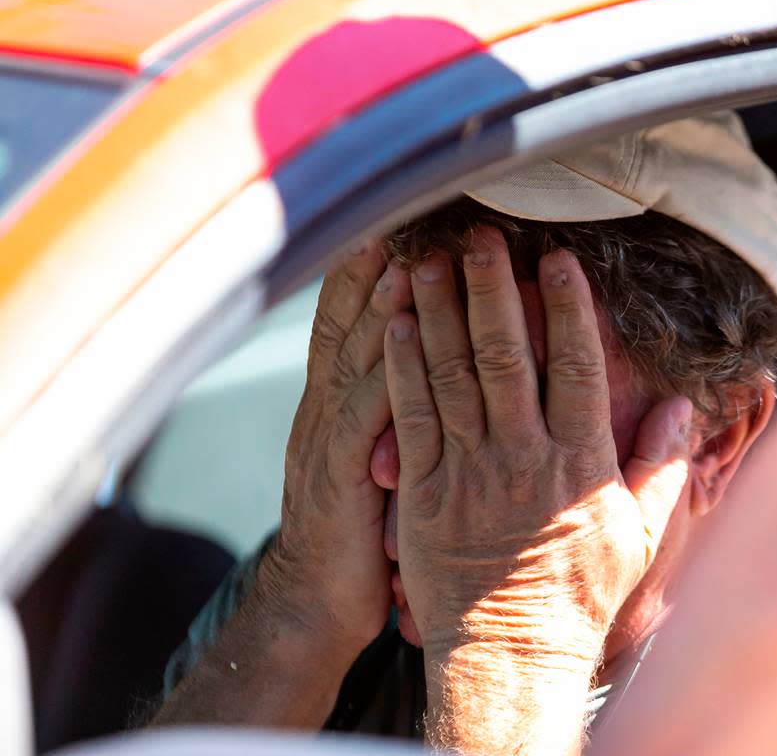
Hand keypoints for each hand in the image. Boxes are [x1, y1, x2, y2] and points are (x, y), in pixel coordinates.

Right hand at [261, 238, 411, 655]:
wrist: (317, 598)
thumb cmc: (359, 525)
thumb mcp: (370, 453)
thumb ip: (386, 404)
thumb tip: (424, 353)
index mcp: (337, 401)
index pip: (349, 320)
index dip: (368, 268)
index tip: (399, 217)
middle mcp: (328, 407)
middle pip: (350, 322)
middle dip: (375, 266)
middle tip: (406, 212)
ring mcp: (331, 439)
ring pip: (357, 358)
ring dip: (383, 307)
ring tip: (412, 256)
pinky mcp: (344, 477)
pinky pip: (364, 416)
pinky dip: (380, 374)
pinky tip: (400, 342)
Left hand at [384, 226, 691, 753]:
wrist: (510, 654)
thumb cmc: (579, 596)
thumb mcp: (640, 535)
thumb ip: (663, 467)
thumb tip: (684, 409)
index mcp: (579, 461)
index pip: (576, 367)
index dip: (567, 308)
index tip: (559, 261)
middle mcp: (522, 456)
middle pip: (505, 354)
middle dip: (493, 288)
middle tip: (482, 234)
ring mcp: (469, 470)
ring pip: (452, 374)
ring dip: (441, 311)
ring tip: (432, 258)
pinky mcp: (426, 490)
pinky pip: (413, 415)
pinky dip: (403, 365)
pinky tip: (397, 322)